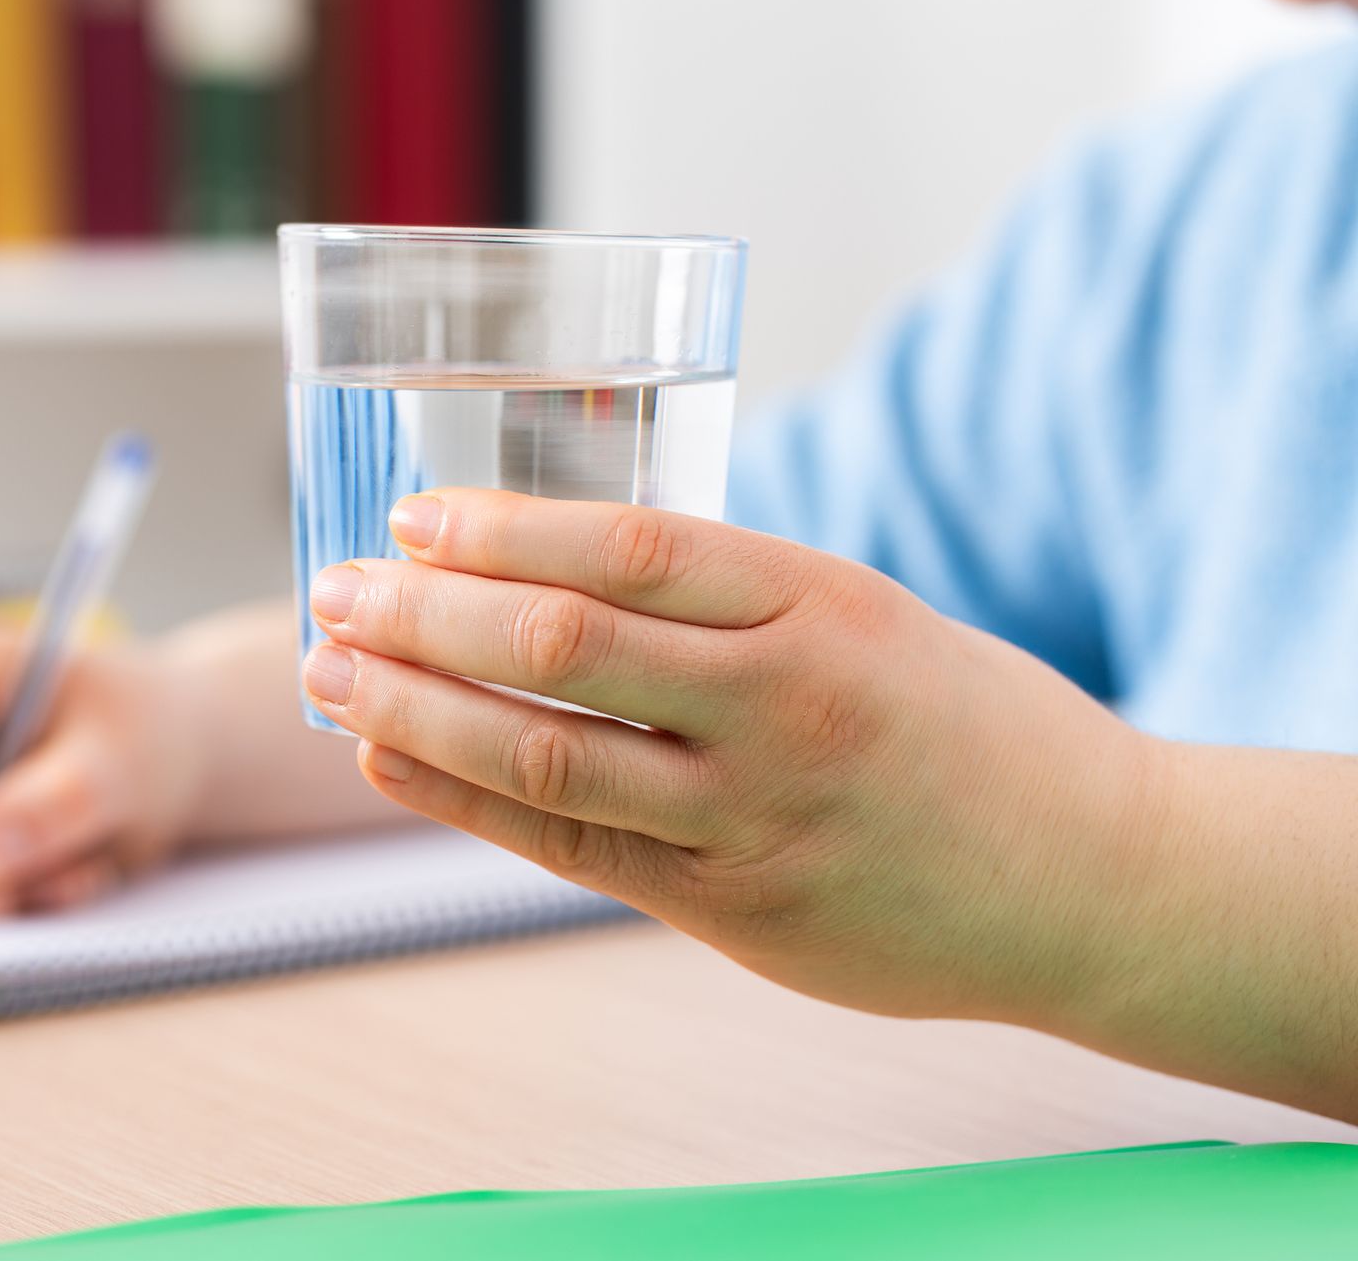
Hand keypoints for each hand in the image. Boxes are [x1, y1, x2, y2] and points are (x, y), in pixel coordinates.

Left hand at [302, 489, 1156, 1027]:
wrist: (1093, 878)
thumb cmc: (963, 727)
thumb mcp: (865, 618)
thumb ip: (726, 606)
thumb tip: (547, 573)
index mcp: (824, 604)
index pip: (632, 545)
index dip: (503, 526)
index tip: (413, 514)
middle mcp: (785, 706)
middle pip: (562, 644)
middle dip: (425, 612)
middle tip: (336, 588)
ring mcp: (756, 818)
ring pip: (547, 752)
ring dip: (414, 709)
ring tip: (333, 675)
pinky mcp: (736, 911)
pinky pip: (572, 848)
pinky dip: (465, 802)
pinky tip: (392, 765)